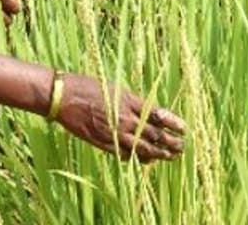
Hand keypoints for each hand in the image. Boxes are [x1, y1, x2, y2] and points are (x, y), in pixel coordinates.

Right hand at [53, 74, 185, 161]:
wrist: (63, 96)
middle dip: (170, 142)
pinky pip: (124, 153)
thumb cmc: (88, 86)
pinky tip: (144, 161)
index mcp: (129, 101)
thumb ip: (131, 103)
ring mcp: (114, 132)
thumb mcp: (115, 89)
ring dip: (157, 154)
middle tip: (182, 148)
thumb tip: (146, 115)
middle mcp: (124, 118)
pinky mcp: (102, 142)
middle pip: (154, 134)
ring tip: (169, 157)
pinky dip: (136, 157)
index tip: (185, 129)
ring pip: (142, 148)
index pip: (158, 115)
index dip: (173, 123)